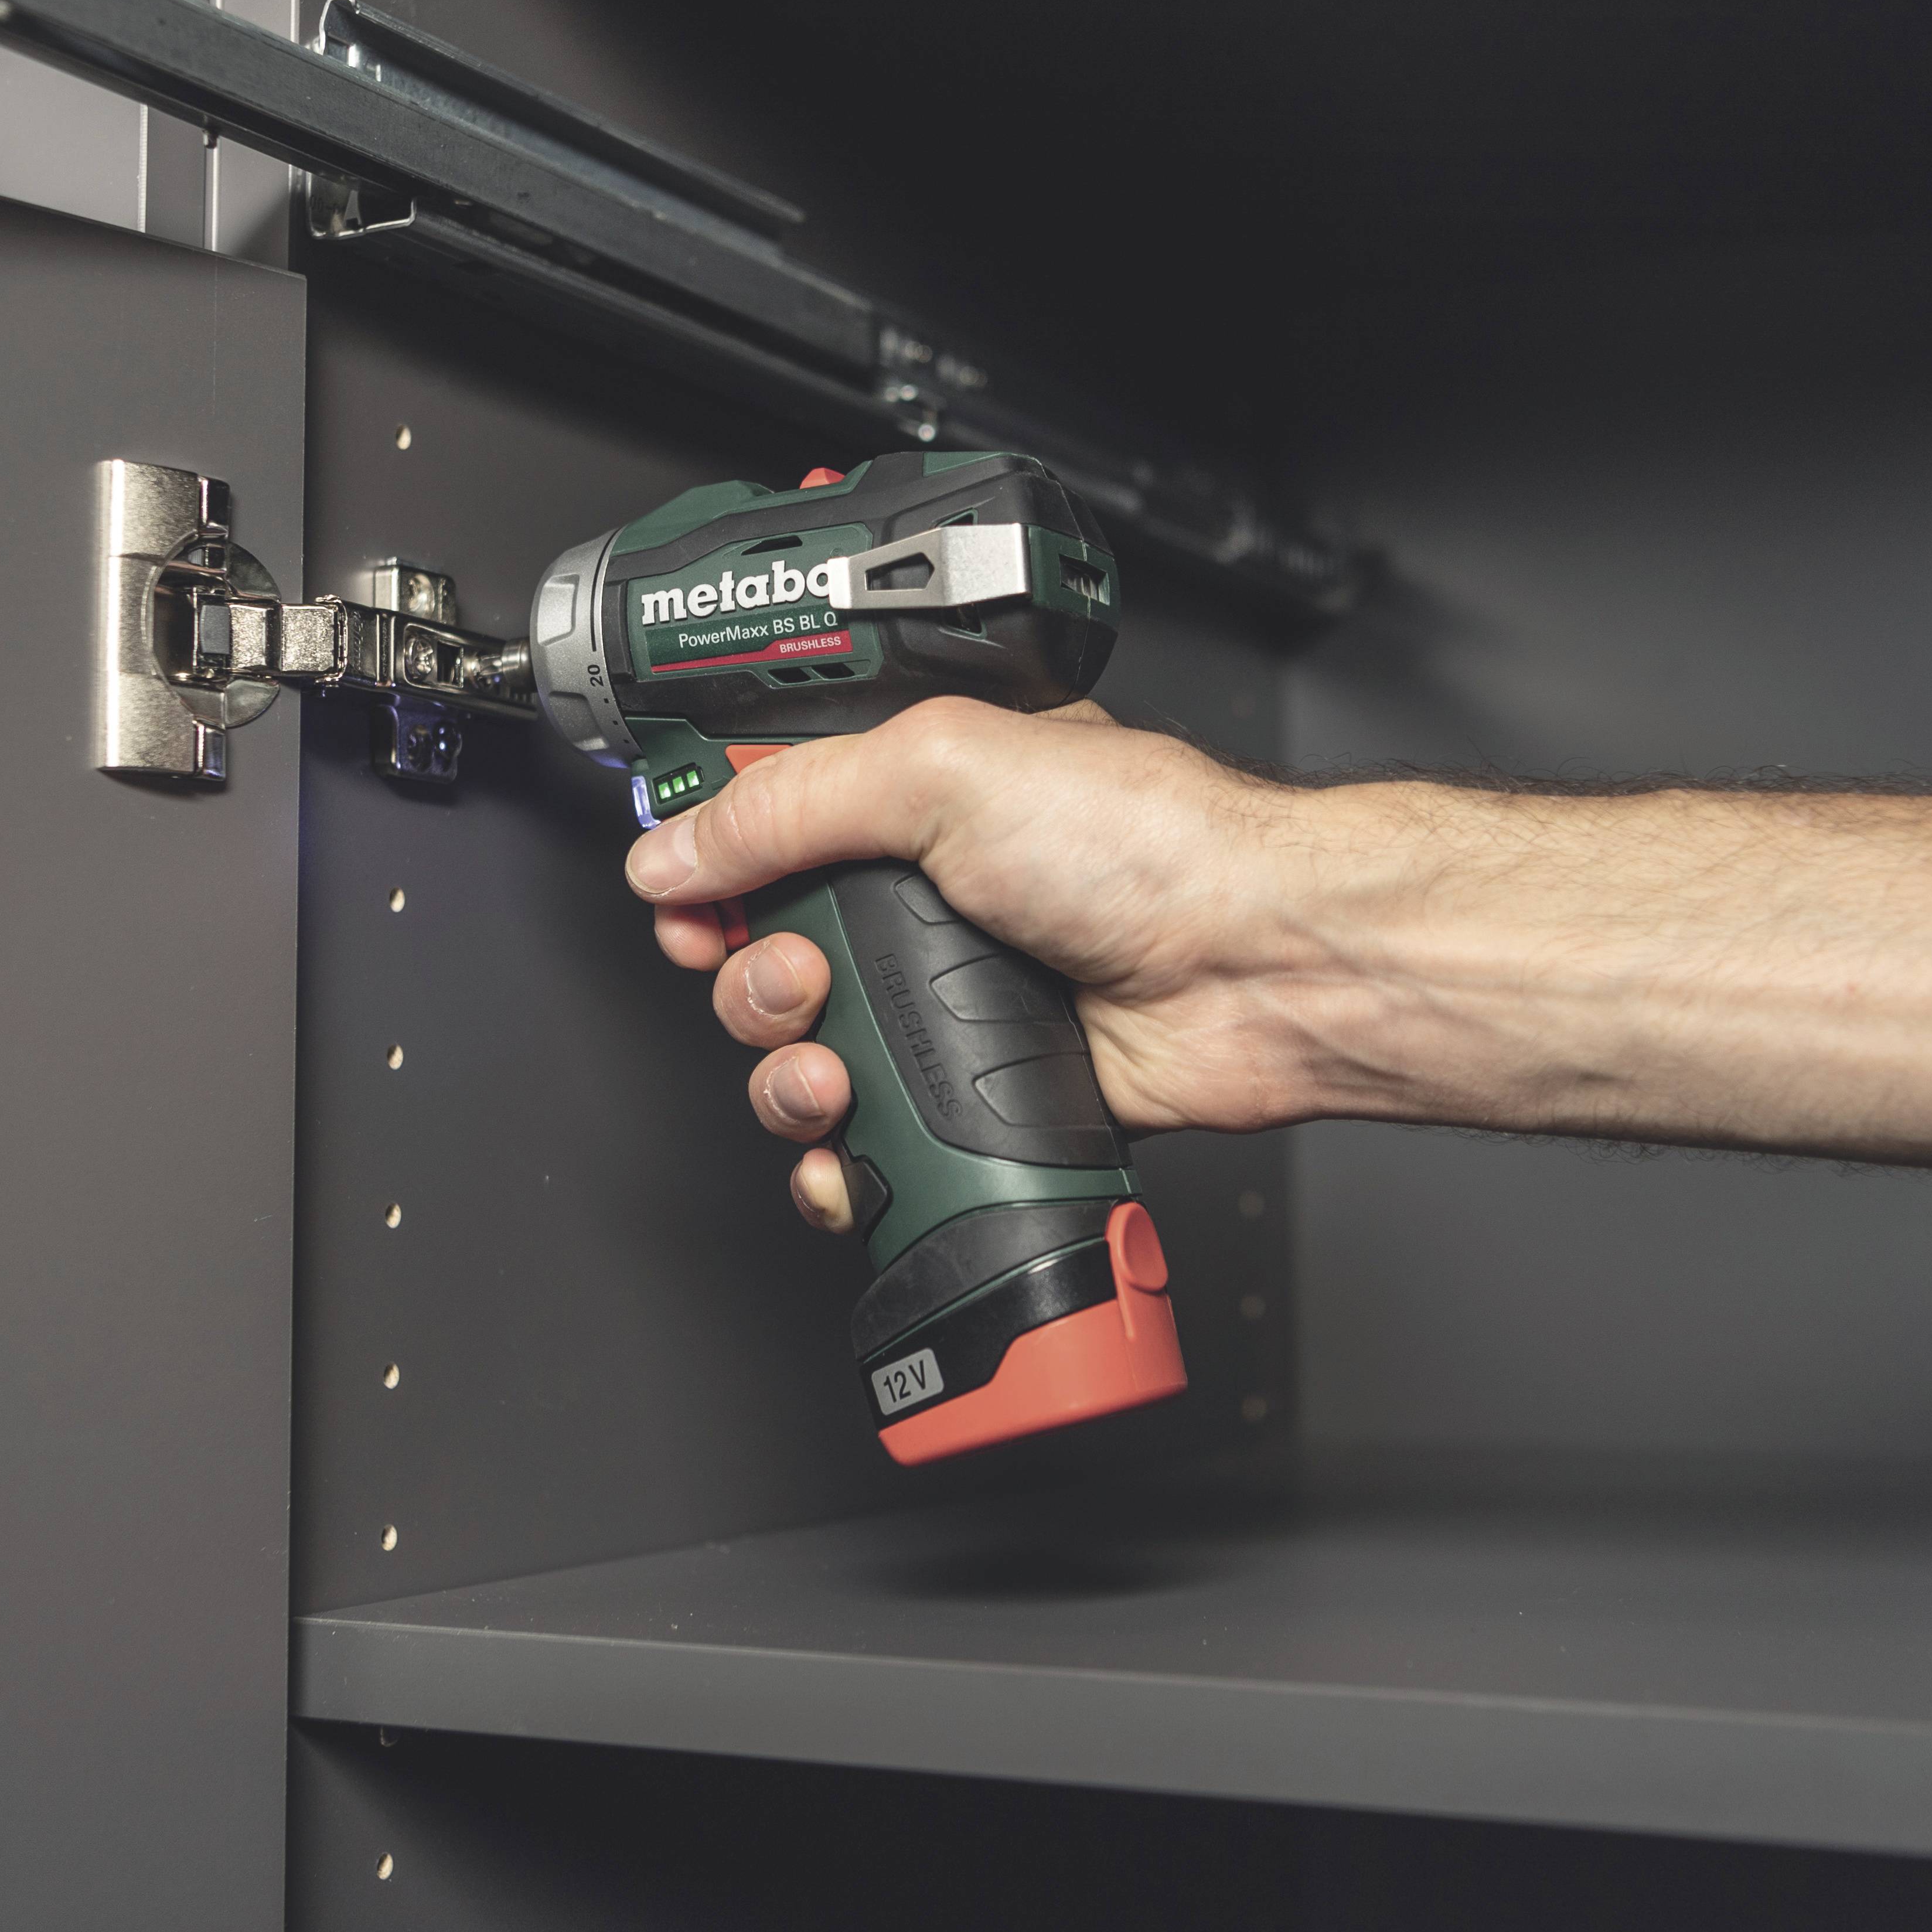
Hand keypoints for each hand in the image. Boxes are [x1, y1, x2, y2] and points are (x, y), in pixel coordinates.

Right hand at [621, 698, 1329, 1230]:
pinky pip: (866, 1146)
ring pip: (801, 1059)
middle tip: (797, 981)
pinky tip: (851, 1148)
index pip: (762, 829)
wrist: (1255, 968)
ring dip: (787, 1077)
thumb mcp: (943, 769)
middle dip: (748, 981)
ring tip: (834, 1065)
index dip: (707, 871)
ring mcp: (948, 1000)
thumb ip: (789, 805)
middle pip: (760, 953)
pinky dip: (839, 1162)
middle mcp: (924, 897)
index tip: (689, 903)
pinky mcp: (975, 1093)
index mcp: (911, 795)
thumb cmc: (1148, 844)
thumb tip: (676, 849)